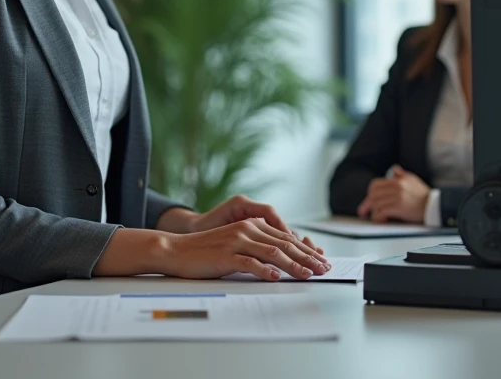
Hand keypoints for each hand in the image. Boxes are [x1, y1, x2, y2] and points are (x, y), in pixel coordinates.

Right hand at [157, 218, 330, 280]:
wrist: (177, 249)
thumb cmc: (206, 250)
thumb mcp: (235, 244)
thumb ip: (257, 247)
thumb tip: (281, 262)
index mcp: (251, 224)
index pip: (285, 237)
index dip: (306, 249)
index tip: (321, 260)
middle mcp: (246, 229)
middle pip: (284, 244)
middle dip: (307, 257)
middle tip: (323, 268)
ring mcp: (236, 241)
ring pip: (271, 252)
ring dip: (293, 265)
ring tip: (308, 274)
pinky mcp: (226, 255)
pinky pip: (249, 262)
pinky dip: (264, 270)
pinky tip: (276, 277)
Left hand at [356, 166, 430, 223]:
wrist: (435, 206)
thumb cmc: (424, 195)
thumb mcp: (414, 180)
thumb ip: (402, 175)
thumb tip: (395, 169)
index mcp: (397, 180)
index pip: (376, 185)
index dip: (370, 193)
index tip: (368, 201)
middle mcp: (396, 187)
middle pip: (373, 195)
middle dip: (366, 204)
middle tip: (363, 212)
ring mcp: (397, 197)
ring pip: (376, 204)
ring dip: (373, 212)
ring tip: (375, 218)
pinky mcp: (399, 207)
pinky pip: (382, 211)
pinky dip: (379, 217)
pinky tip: (382, 220)